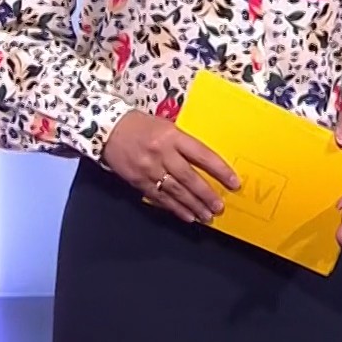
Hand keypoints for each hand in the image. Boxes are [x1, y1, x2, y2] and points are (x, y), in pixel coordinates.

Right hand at [103, 110, 238, 224]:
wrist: (108, 129)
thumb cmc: (141, 125)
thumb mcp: (166, 126)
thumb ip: (183, 143)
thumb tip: (205, 163)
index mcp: (172, 135)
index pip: (202, 155)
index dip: (220, 170)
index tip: (233, 182)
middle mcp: (162, 153)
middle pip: (189, 177)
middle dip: (207, 194)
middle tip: (219, 206)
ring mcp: (149, 169)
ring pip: (176, 191)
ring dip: (193, 205)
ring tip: (207, 215)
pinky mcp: (138, 181)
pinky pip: (160, 198)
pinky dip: (175, 208)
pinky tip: (187, 216)